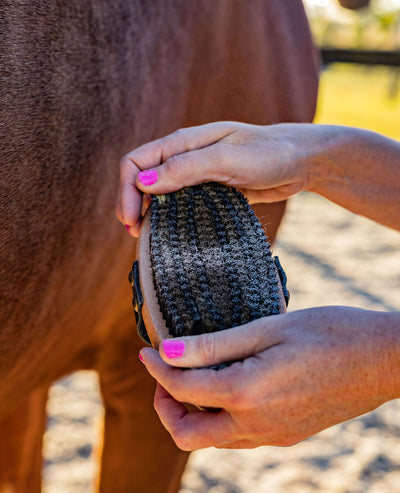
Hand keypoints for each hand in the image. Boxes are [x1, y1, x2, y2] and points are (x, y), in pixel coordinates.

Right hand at [118, 121, 315, 234]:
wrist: (301, 160)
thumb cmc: (268, 154)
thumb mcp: (226, 159)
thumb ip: (186, 168)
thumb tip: (144, 182)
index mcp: (183, 143)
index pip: (136, 162)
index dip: (126, 190)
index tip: (131, 220)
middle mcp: (185, 156)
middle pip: (143, 178)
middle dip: (132, 204)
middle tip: (136, 235)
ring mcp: (197, 173)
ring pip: (160, 193)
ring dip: (149, 213)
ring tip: (148, 238)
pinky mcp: (211, 189)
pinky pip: (182, 202)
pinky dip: (171, 216)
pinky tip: (173, 233)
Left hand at [139, 307, 399, 449]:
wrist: (384, 360)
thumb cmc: (330, 332)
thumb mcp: (267, 329)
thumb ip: (213, 346)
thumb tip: (165, 351)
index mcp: (246, 394)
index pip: (181, 390)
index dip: (156, 369)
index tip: (146, 350)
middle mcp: (255, 425)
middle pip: (187, 435)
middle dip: (165, 408)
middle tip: (167, 375)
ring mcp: (273, 436)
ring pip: (212, 440)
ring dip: (192, 414)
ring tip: (195, 377)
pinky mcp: (286, 436)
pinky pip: (237, 437)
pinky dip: (219, 418)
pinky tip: (228, 387)